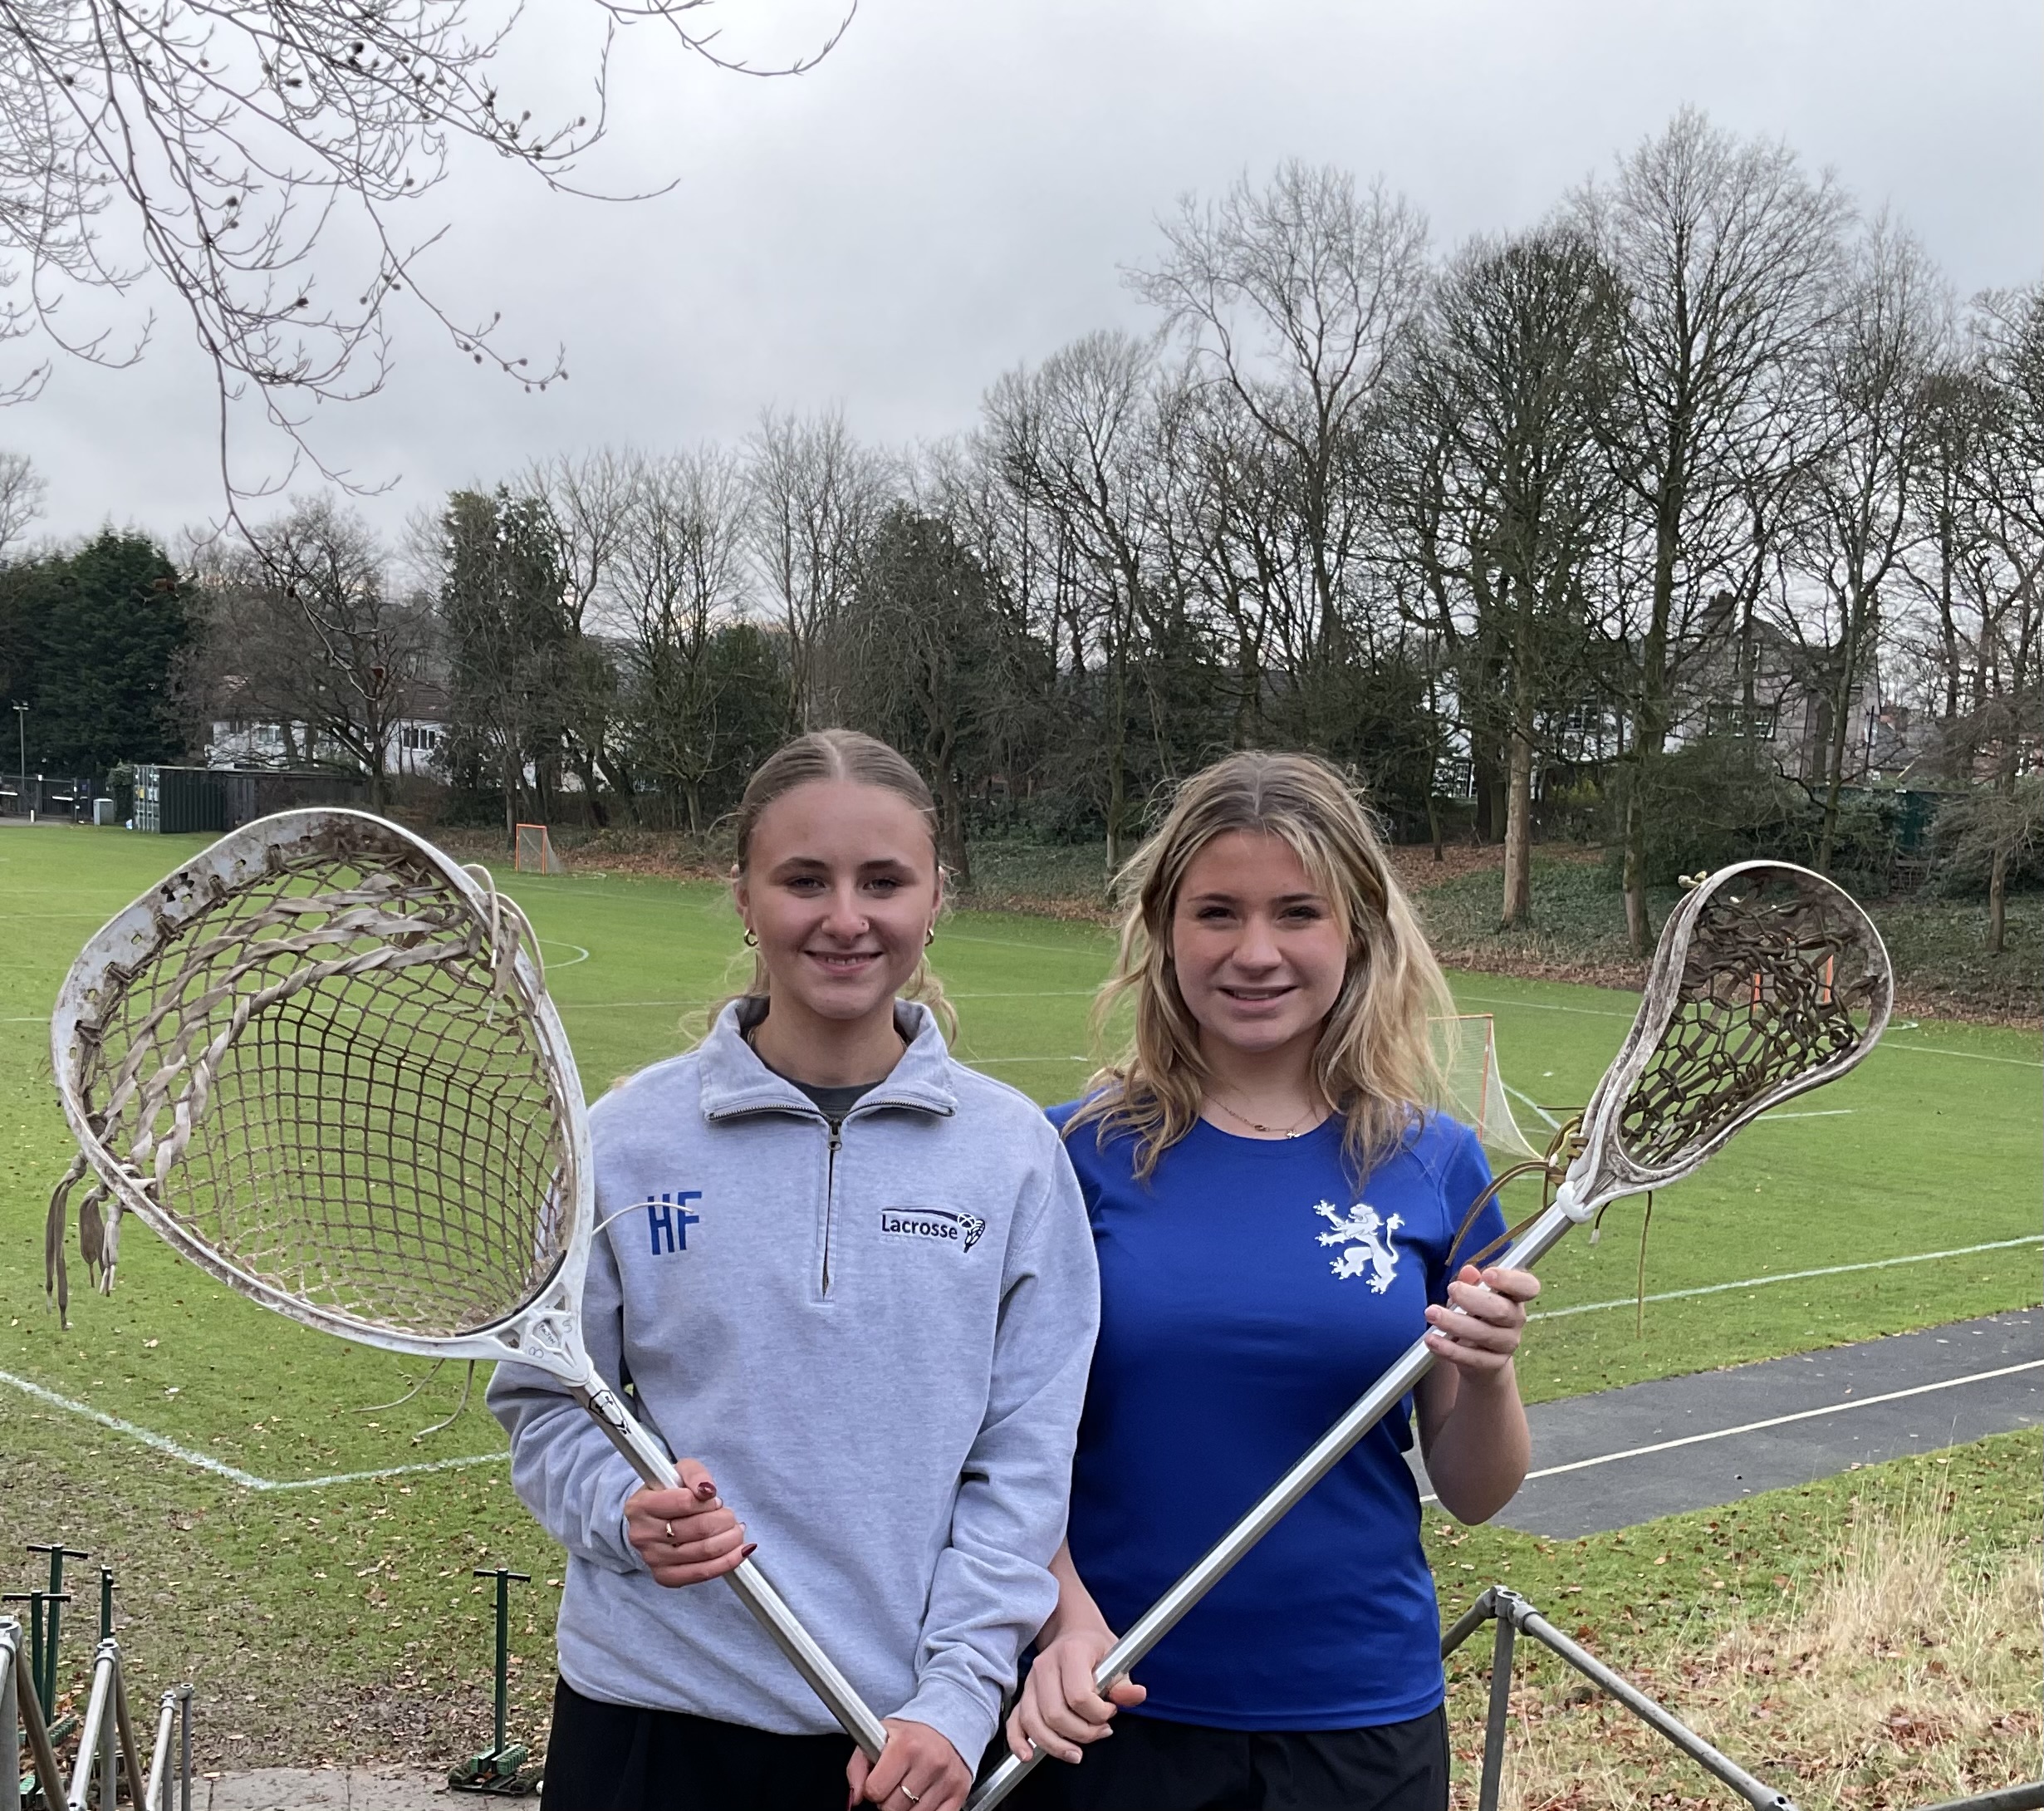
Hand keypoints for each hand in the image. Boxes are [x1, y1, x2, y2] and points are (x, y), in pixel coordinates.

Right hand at [624, 1457, 752, 1586]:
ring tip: (737, 1530)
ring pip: (704, 1551)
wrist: (651, 1521)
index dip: (709, 1501)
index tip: (715, 1499)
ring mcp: (653, 1559)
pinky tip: (741, 1550)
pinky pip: (702, 1573)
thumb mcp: (679, 1472)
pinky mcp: (665, 1577)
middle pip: (699, 1529)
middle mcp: (643, 1535)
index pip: (685, 1503)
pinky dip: (728, 1561)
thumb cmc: (668, 1493)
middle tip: (730, 1515)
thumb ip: (695, 1474)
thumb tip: (708, 1490)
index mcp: (641, 1505)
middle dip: (725, 1520)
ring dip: (731, 1539)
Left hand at [846, 1719, 970, 1810]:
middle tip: (895, 1783)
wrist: (948, 1725)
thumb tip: (854, 1797)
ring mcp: (946, 1779)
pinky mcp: (958, 1792)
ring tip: (909, 1787)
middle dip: (888, 1800)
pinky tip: (923, 1797)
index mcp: (906, 1746)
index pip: (875, 1790)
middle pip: (892, 1808)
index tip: (879, 1780)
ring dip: (906, 1807)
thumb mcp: (880, 1737)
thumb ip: (858, 1766)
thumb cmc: (911, 1734)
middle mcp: (929, 1761)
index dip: (872, 1789)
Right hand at [1005, 1628, 1145, 1764]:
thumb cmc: (1094, 1646)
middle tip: (1101, 1730)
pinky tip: (1028, 1755)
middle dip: (1082, 1733)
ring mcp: (1031, 1681)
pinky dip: (1019, 1741)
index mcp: (1070, 1653)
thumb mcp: (1117, 1657)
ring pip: (1034, 1722)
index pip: (1079, 1696)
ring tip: (1077, 1752)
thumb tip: (1136, 1696)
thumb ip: (1124, 1683)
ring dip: (1056, 1745)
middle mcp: (1045, 1666)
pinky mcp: (1024, 1695)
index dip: (1098, 1713)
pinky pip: (1014, 1721)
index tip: (1111, 1710)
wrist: (1072, 1630)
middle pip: (1055, 1714)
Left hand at [1423, 1264, 1539, 1377]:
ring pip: (1484, 1334)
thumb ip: (1471, 1282)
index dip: (1510, 1280)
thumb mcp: (1472, 1295)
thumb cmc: (1476, 1315)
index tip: (1487, 1274)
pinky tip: (1432, 1340)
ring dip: (1455, 1323)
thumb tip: (1468, 1271)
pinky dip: (1449, 1349)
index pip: (1527, 1286)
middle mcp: (1516, 1320)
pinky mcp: (1493, 1364)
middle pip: (1501, 1310)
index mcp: (1515, 1296)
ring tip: (1431, 1313)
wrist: (1480, 1354)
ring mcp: (1507, 1344)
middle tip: (1451, 1289)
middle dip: (1473, 1299)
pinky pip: (1471, 1357)